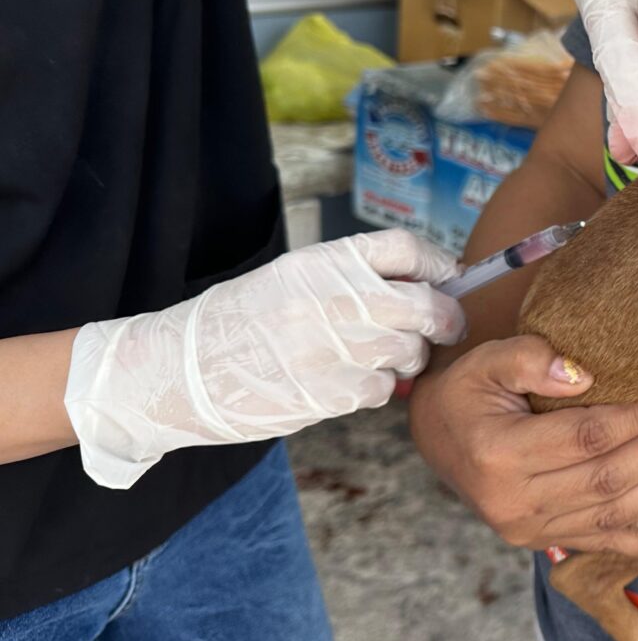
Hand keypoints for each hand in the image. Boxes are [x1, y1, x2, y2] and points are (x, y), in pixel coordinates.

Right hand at [65, 230, 465, 488]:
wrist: (183, 370)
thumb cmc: (241, 321)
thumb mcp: (292, 278)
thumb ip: (352, 278)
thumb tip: (424, 285)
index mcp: (324, 262)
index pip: (405, 248)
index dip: (437, 262)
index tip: (449, 276)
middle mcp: (336, 299)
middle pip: (427, 304)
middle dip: (447, 318)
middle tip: (448, 326)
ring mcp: (337, 347)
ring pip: (411, 352)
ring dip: (409, 357)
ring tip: (380, 357)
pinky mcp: (333, 392)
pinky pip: (383, 388)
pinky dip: (377, 388)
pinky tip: (349, 382)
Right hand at [409, 335, 637, 556]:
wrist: (435, 437)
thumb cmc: (467, 392)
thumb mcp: (486, 361)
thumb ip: (529, 359)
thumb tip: (582, 375)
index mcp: (500, 453)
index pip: (586, 437)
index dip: (637, 421)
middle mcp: (514, 501)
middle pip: (606, 478)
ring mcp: (528, 528)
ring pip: (611, 513)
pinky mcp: (540, 541)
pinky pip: (601, 544)